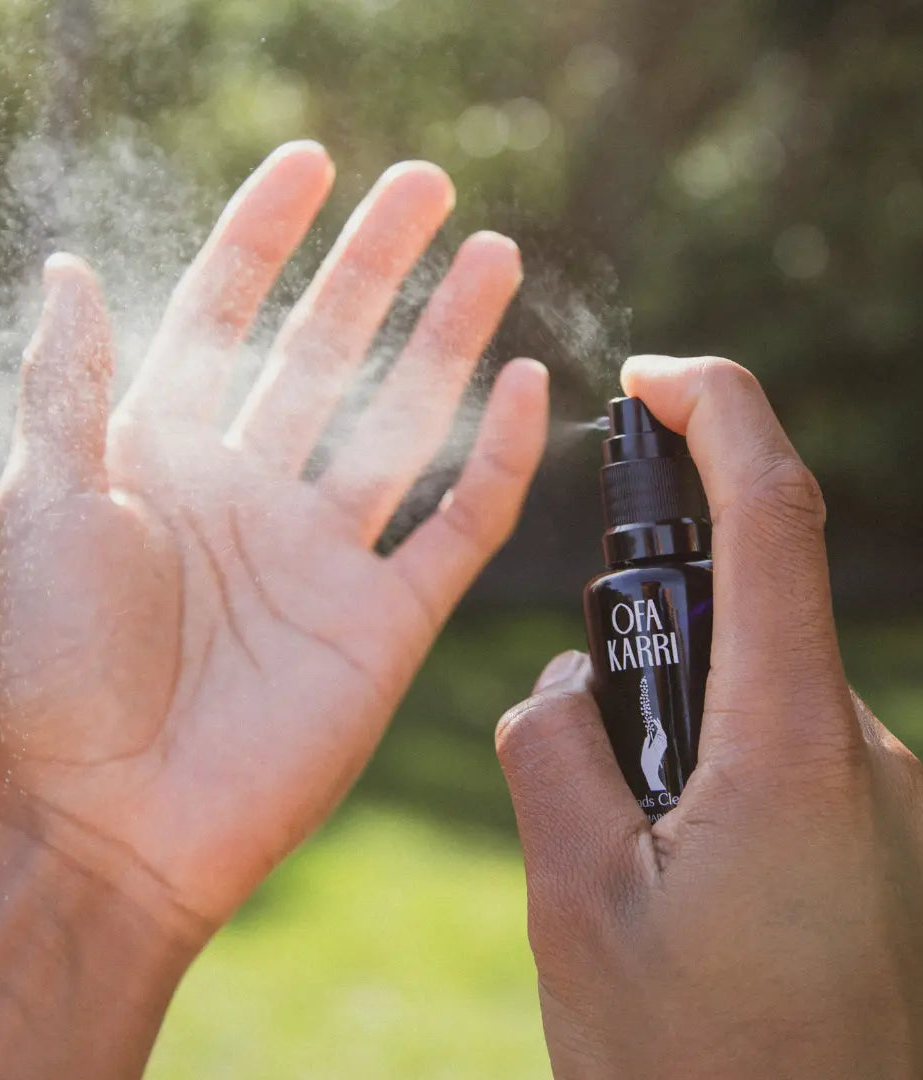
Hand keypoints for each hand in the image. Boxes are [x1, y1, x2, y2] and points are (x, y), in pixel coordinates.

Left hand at [0, 141, 547, 941]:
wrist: (116, 821)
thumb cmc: (57, 671)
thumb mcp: (44, 506)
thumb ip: (66, 385)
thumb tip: (67, 266)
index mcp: (165, 457)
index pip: (224, 316)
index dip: (264, 236)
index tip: (312, 162)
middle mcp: (251, 493)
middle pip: (328, 352)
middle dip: (376, 265)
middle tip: (429, 185)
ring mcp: (324, 555)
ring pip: (404, 422)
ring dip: (448, 340)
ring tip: (492, 254)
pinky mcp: (385, 619)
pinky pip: (459, 526)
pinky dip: (498, 463)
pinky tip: (524, 388)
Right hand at [496, 356, 922, 1078]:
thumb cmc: (693, 1069)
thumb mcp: (577, 903)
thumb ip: (554, 753)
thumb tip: (561, 684)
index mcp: (792, 754)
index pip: (774, 519)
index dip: (720, 413)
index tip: (655, 375)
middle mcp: (864, 756)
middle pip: (748, 611)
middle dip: (651, 637)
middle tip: (594, 756)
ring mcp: (883, 798)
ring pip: (753, 690)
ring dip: (674, 726)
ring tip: (634, 861)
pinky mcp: (878, 833)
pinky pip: (777, 747)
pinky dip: (709, 767)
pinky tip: (679, 876)